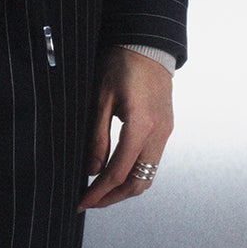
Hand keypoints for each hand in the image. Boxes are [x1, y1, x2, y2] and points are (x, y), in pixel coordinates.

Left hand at [79, 46, 173, 210]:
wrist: (148, 45)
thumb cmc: (121, 65)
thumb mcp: (101, 100)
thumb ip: (97, 137)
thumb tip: (92, 170)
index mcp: (141, 127)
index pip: (118, 172)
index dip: (99, 192)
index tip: (81, 202)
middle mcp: (158, 134)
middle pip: (138, 182)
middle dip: (113, 197)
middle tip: (90, 202)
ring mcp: (165, 132)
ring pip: (148, 175)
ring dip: (125, 188)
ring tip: (101, 192)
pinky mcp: (165, 128)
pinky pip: (152, 161)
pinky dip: (134, 173)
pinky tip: (116, 172)